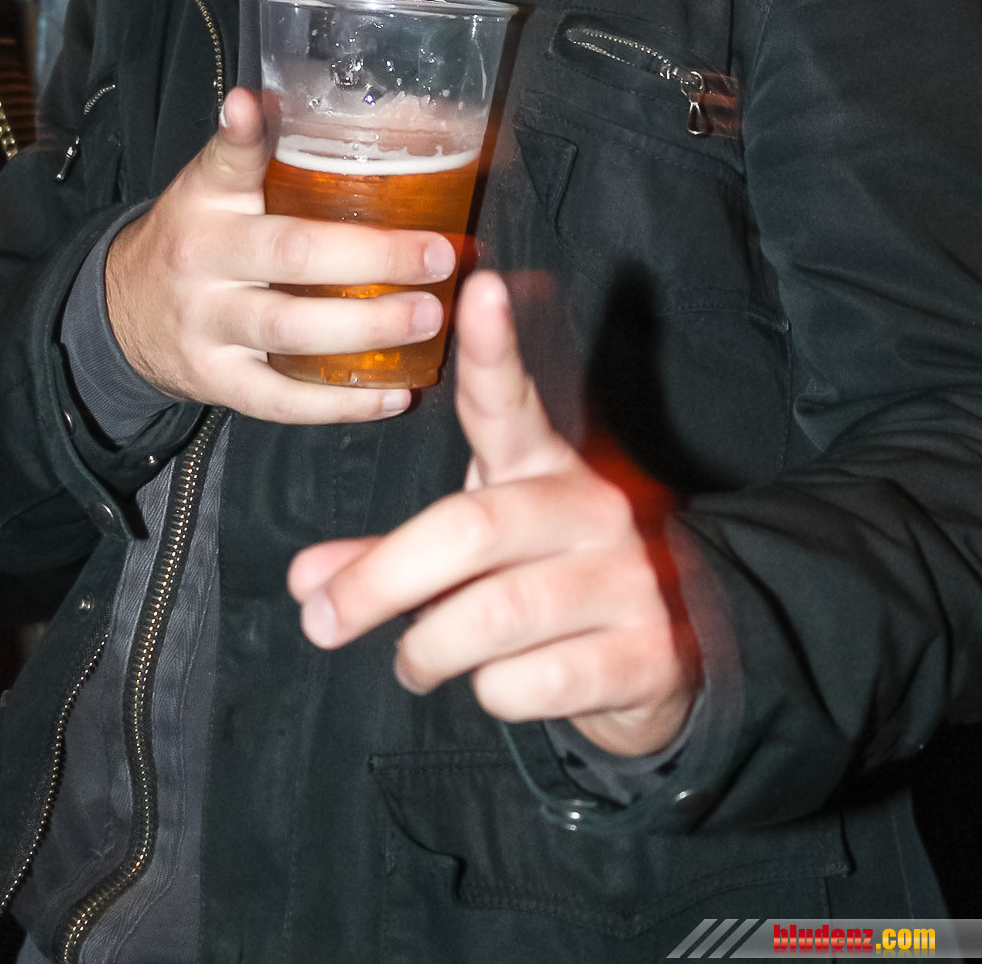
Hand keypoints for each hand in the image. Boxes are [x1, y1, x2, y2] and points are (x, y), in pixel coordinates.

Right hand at [104, 87, 452, 423]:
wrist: (121, 313)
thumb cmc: (195, 237)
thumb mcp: (212, 187)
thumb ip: (259, 152)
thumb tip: (303, 98)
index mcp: (206, 200)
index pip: (225, 160)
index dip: (243, 133)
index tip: (252, 107)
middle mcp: (203, 260)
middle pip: (291, 254)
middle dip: (374, 256)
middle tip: (438, 255)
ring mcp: (207, 325)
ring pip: (291, 329)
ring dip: (369, 327)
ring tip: (428, 317)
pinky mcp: (216, 380)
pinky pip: (283, 399)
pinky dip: (342, 402)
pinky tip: (393, 392)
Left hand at [288, 272, 698, 755]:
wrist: (675, 654)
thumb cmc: (549, 583)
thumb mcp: (475, 556)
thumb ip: (388, 564)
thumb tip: (306, 588)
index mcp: (541, 464)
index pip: (509, 398)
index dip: (492, 346)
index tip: (479, 286)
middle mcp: (590, 506)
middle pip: (469, 528)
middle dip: (379, 581)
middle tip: (323, 620)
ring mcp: (625, 579)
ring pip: (494, 616)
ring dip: (428, 650)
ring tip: (413, 663)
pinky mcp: (644, 654)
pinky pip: (533, 682)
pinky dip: (492, 694)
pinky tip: (497, 686)